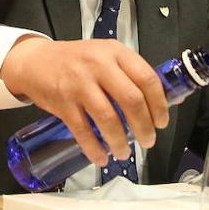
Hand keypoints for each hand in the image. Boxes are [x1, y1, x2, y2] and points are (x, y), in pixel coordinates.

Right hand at [0, 37, 168, 166]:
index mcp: (115, 52)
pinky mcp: (62, 102)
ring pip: (108, 119)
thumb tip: (173, 99)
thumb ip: (134, 75)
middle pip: (131, 100)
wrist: (35, 61)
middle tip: (148, 141)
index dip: (159, 105)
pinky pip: (83, 131)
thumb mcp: (107, 57)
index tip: (161, 122)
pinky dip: (94, 149)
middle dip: (144, 127)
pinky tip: (101, 157)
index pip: (147, 79)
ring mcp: (78, 83)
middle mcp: (98, 65)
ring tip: (124, 152)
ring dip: (120, 142)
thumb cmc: (76, 61)